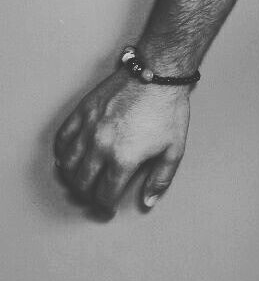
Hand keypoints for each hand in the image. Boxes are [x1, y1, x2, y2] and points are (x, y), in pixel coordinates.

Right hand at [54, 69, 190, 216]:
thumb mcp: (174, 148)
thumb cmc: (168, 109)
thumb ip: (160, 179)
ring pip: (67, 164)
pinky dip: (61, 152)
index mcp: (124, 159)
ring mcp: (89, 128)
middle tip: (94, 195)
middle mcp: (101, 147)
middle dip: (87, 195)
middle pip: (82, 183)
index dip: (106, 206)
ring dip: (71, 177)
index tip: (108, 207)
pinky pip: (62, 138)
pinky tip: (67, 157)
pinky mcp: (83, 111)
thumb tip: (147, 201)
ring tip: (81, 180)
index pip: (105, 194)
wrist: (158, 72)